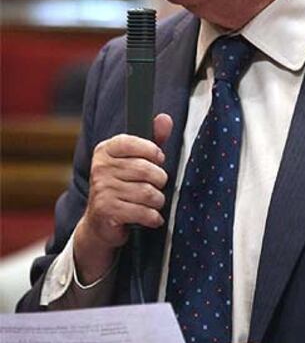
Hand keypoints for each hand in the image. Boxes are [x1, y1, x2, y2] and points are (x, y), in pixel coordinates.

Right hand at [74, 113, 172, 282]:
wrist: (100, 224)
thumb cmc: (123, 186)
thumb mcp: (136, 160)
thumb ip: (153, 140)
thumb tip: (165, 118)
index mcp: (105, 150)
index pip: (134, 142)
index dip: (153, 152)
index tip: (158, 160)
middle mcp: (100, 168)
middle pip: (146, 170)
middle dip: (160, 180)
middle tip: (157, 185)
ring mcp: (102, 189)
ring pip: (147, 192)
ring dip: (158, 200)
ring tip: (154, 202)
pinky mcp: (107, 211)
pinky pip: (143, 212)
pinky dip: (153, 217)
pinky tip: (152, 217)